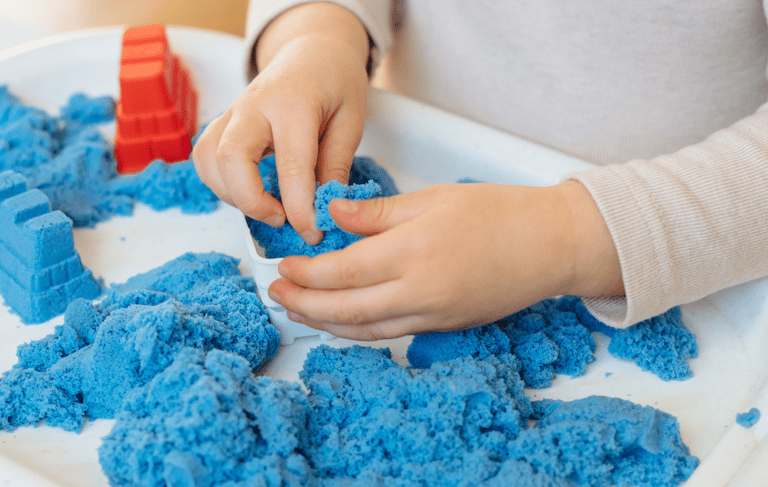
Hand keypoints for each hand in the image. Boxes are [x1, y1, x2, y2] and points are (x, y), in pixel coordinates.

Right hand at [192, 3, 369, 243]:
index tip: (313, 232)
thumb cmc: (335, 84)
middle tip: (283, 218)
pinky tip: (251, 191)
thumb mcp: (351, 121)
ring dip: (233, 195)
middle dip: (252, 201)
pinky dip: (221, 184)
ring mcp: (232, 113)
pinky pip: (205, 158)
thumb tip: (325, 209)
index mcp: (294, 103)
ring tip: (270, 207)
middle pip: (230, 158)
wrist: (311, 53)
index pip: (291, 165)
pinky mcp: (221, 124)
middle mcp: (254, 105)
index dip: (300, 208)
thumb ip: (336, 165)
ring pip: (209, 160)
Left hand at [268, 181, 623, 339]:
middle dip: (304, 304)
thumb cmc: (497, 213)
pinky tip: (343, 322)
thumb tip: (334, 214)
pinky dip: (358, 331)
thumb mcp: (432, 199)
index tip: (283, 266)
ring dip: (325, 324)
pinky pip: (390, 334)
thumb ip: (377, 212)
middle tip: (277, 295)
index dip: (306, 273)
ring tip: (299, 312)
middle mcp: (418, 292)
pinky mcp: (443, 327)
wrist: (549, 246)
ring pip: (364, 330)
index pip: (341, 271)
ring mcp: (432, 316)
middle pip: (344, 309)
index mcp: (412, 252)